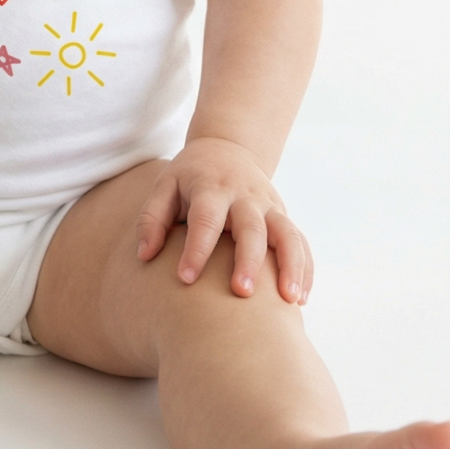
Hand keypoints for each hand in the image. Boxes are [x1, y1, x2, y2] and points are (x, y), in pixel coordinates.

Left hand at [134, 137, 311, 303]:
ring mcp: (268, 205)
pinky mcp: (283, 215)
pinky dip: (304, 268)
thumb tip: (144, 255)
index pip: (205, 218)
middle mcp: (244, 195)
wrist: (226, 148)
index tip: (185, 279)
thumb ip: (151, 218)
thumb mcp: (165, 186)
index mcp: (210, 186)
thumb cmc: (189, 176)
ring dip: (291, 266)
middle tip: (241, 293)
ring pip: (287, 233)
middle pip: (251, 227)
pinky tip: (300, 299)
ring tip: (289, 300)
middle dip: (248, 260)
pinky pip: (301, 241)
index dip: (196, 249)